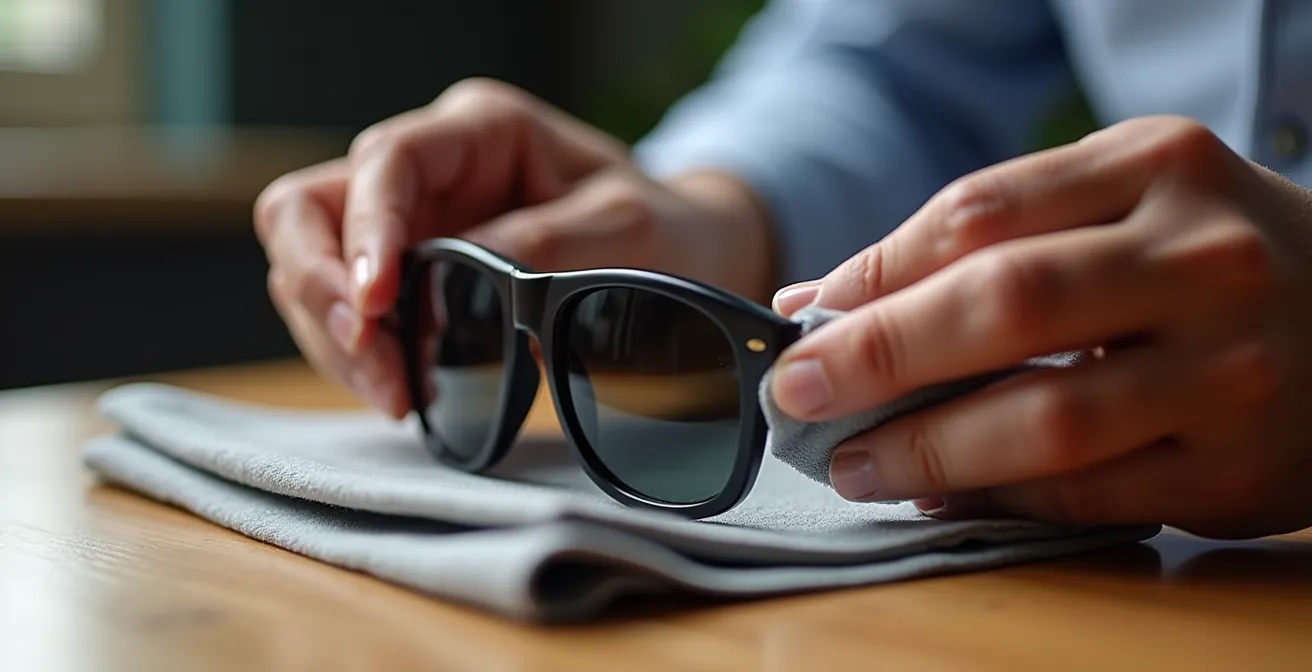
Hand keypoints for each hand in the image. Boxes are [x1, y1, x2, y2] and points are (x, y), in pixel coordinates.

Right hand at [254, 79, 774, 417]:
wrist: (685, 260)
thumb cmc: (665, 230)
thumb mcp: (627, 231)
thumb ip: (544, 243)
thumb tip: (455, 272)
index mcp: (480, 130)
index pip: (385, 162)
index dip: (364, 232)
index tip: (377, 306)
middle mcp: (432, 169)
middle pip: (311, 209)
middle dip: (324, 289)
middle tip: (372, 360)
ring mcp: (413, 222)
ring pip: (315, 267)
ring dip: (337, 337)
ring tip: (397, 394)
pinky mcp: (411, 274)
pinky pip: (350, 311)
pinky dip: (362, 355)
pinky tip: (404, 389)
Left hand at [769, 115, 1311, 538]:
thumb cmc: (1203, 253)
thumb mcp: (1117, 201)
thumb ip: (980, 239)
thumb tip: (822, 301)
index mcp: (1157, 167)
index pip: (980, 212)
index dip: (874, 272)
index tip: (804, 320)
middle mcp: (1203, 259)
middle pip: (1006, 303)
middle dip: (881, 356)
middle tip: (798, 394)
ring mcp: (1231, 367)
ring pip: (1049, 418)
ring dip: (928, 450)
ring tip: (854, 464)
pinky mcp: (1240, 467)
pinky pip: (1092, 494)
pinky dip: (1000, 499)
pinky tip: (941, 493)